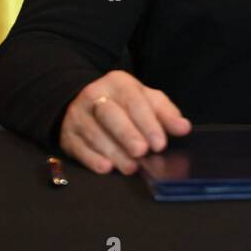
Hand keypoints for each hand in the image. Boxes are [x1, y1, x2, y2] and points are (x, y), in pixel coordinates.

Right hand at [58, 70, 191, 174]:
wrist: (82, 103)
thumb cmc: (123, 104)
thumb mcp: (145, 100)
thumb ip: (165, 113)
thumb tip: (184, 128)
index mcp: (118, 83)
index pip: (134, 100)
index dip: (148, 122)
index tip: (160, 143)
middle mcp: (94, 95)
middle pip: (110, 114)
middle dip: (127, 134)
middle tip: (143, 152)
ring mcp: (78, 115)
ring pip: (94, 132)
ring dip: (113, 151)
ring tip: (131, 167)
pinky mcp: (67, 135)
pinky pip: (78, 147)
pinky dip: (91, 158)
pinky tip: (106, 167)